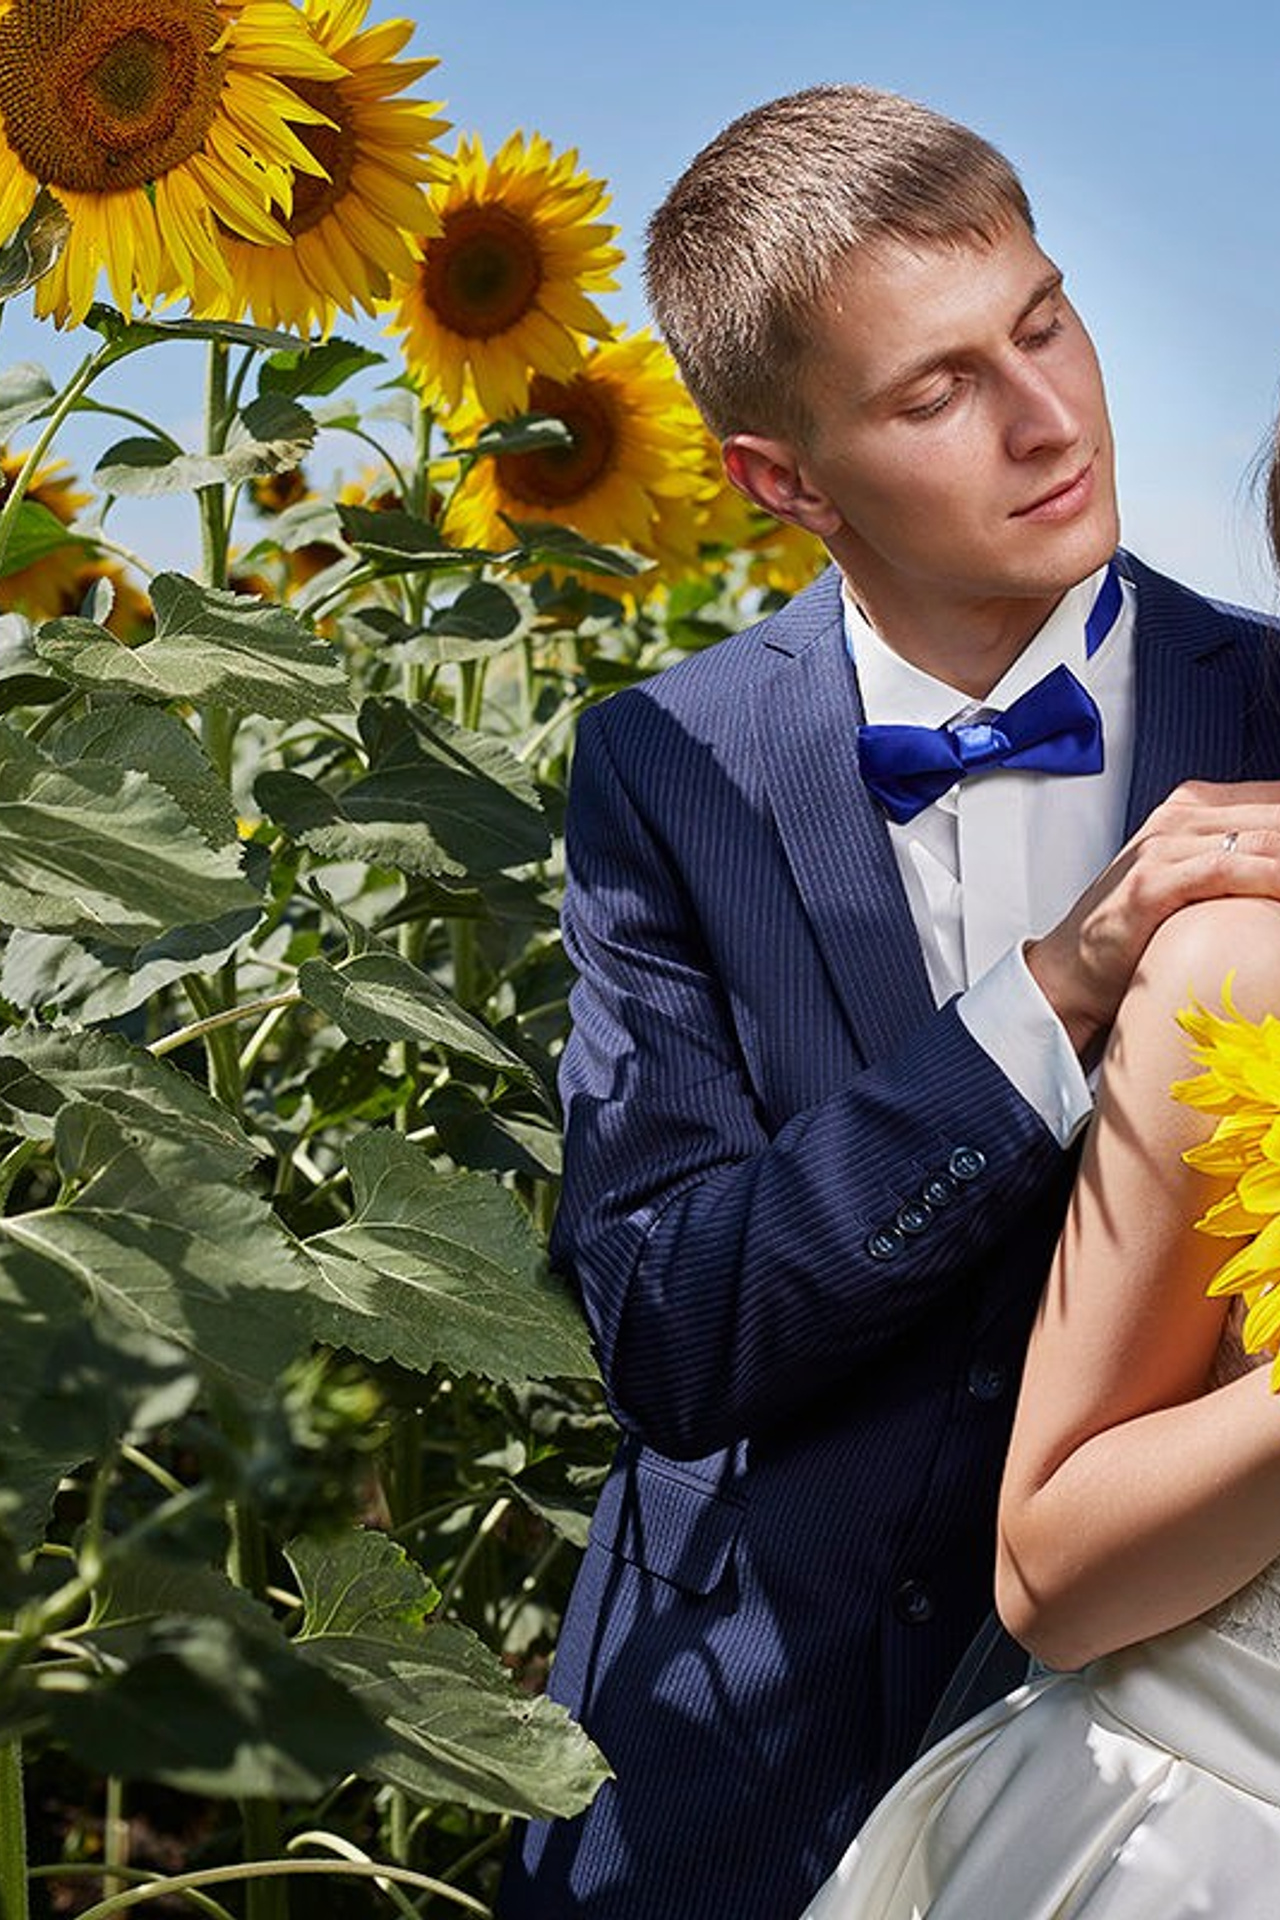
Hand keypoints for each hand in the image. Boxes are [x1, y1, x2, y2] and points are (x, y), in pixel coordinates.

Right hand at [1025, 780, 1279, 1059]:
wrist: (1071, 971)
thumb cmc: (1135, 933)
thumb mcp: (1192, 879)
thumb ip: (1241, 860)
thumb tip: (1279, 865)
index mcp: (1194, 805)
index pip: (1279, 798)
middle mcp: (1182, 815)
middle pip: (1279, 813)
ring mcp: (1166, 844)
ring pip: (1266, 836)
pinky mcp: (1155, 881)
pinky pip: (1231, 870)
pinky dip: (1274, 878)